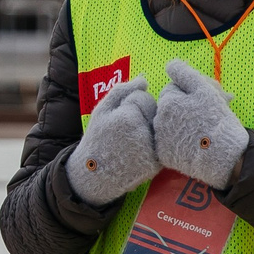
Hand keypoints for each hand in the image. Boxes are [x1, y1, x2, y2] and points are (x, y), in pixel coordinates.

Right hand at [66, 77, 158, 204]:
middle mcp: (142, 133)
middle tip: (125, 132)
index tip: (118, 119)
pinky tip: (136, 153)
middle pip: (154, 113)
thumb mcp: (101, 110)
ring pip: (159, 129)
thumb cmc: (96, 138)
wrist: (93, 173)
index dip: (131, 106)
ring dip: (149, 132)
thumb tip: (144, 80)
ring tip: (130, 143)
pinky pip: (161, 147)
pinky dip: (152, 147)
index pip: (144, 98)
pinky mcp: (155, 165)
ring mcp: (149, 151)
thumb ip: (122, 91)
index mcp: (128, 117)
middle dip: (143, 117)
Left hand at [155, 59, 247, 188]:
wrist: (223, 157)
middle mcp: (158, 119)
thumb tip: (169, 65)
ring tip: (205, 128)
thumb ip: (185, 73)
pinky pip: (170, 142)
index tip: (208, 99)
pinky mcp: (164, 155)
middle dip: (188, 106)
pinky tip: (196, 141)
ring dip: (184, 121)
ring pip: (171, 123)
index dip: (192, 92)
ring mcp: (159, 139)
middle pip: (172, 106)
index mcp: (167, 101)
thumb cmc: (216, 120)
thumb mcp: (204, 90)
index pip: (175, 88)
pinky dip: (181, 139)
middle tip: (210, 112)